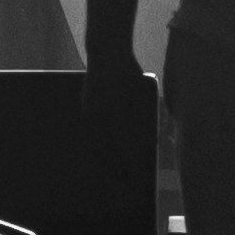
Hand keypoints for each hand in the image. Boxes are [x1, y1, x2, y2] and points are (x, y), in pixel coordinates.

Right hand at [83, 50, 158, 179]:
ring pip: (95, 146)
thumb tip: (150, 144)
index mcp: (114, 111)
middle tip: (127, 183)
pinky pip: (90, 137)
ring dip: (105, 162)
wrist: (105, 52)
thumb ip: (144, 119)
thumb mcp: (142, 92)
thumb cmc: (129, 71)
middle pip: (106, 152)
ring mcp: (88, 113)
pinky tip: (104, 157)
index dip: (131, 165)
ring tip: (115, 174)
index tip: (138, 180)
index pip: (124, 147)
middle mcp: (98, 115)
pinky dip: (97, 150)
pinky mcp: (85, 111)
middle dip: (117, 169)